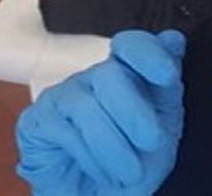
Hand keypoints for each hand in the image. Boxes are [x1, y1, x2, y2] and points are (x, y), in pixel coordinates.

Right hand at [15, 29, 185, 194]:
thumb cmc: (127, 167)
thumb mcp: (160, 133)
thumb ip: (166, 89)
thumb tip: (173, 39)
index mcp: (127, 77)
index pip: (131, 45)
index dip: (147, 53)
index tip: (167, 74)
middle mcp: (94, 80)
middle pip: (109, 73)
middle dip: (135, 112)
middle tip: (151, 142)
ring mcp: (63, 96)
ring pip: (87, 106)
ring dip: (115, 147)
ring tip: (128, 172)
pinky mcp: (38, 119)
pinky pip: (64, 130)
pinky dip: (90, 158)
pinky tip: (99, 171)